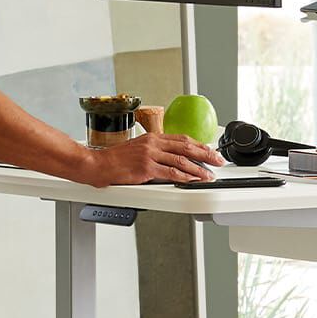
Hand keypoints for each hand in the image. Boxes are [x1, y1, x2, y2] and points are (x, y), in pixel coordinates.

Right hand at [78, 134, 223, 186]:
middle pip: (186, 147)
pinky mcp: (146, 168)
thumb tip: (171, 157)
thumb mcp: (137, 148)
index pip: (182, 138)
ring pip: (181, 161)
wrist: (98, 164)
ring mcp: (150, 155)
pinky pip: (171, 173)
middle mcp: (153, 144)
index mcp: (152, 137)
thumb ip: (154, 151)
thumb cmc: (114, 159)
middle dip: (206, 154)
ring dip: (199, 169)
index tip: (210, 150)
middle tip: (218, 160)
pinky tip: (193, 180)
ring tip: (209, 174)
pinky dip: (185, 177)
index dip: (199, 145)